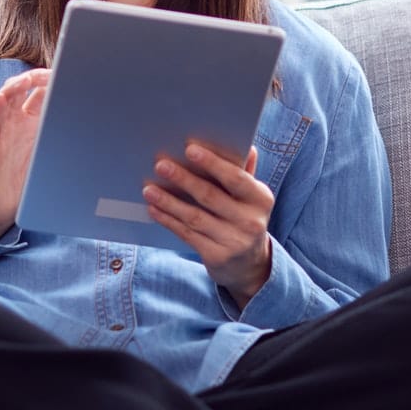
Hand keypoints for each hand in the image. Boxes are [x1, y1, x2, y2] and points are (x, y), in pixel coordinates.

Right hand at [0, 69, 51, 239]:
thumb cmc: (23, 182)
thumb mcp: (48, 155)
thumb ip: (66, 140)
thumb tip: (103, 132)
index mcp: (30, 121)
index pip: (38, 90)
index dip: (50, 79)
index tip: (67, 72)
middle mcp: (13, 122)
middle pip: (19, 88)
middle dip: (33, 77)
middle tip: (49, 74)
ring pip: (2, 101)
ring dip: (13, 88)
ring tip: (25, 81)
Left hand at [144, 142, 273, 307]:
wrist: (249, 264)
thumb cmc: (244, 217)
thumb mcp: (250, 196)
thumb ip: (245, 171)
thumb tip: (246, 145)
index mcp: (261, 199)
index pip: (235, 178)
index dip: (212, 163)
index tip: (189, 149)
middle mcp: (250, 221)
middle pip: (210, 196)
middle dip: (183, 179)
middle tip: (161, 165)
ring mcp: (234, 241)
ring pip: (194, 217)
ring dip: (169, 201)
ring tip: (149, 189)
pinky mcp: (217, 257)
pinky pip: (187, 234)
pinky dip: (168, 220)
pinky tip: (154, 209)